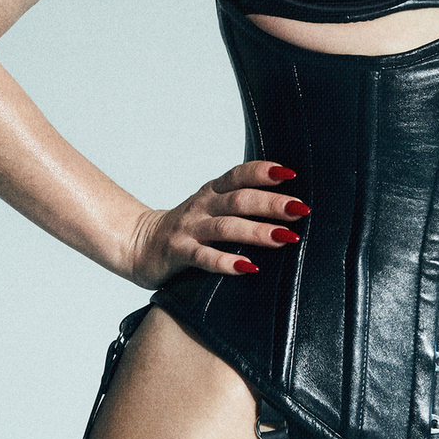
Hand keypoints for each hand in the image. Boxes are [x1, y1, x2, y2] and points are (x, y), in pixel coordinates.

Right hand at [124, 160, 308, 288]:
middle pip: (239, 200)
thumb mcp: (211, 207)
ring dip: (256, 231)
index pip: (239, 175)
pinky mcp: (178, 253)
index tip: (290, 173)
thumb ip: (239, 203)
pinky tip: (247, 267)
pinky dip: (226, 261)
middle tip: (300, 209)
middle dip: (271, 203)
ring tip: (284, 237)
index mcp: (212, 192)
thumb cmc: (187, 228)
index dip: (262, 172)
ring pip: (226, 227)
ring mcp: (189, 229)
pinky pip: (204, 257)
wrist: (138, 244)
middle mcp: (202, 206)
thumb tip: (288, 204)